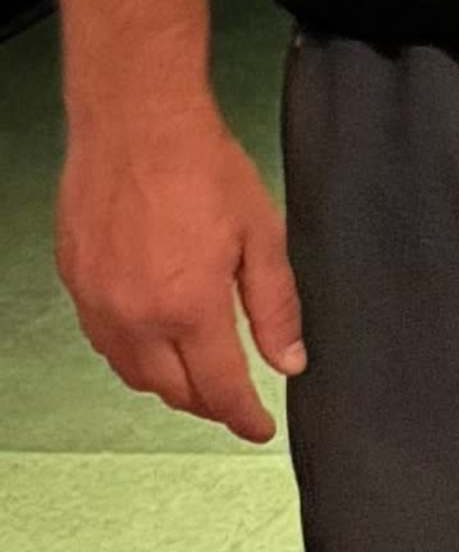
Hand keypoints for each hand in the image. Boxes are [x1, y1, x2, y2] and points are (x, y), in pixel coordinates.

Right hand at [56, 91, 304, 442]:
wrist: (137, 123)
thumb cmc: (200, 166)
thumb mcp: (261, 234)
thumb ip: (275, 305)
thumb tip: (288, 359)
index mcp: (189, 308)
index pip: (220, 388)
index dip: (244, 417)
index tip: (259, 429)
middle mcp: (137, 317)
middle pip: (173, 392)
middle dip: (208, 405)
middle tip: (233, 401)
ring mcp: (99, 303)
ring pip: (133, 374)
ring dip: (167, 385)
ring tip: (197, 376)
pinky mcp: (76, 284)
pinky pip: (104, 342)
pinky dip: (132, 355)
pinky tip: (152, 341)